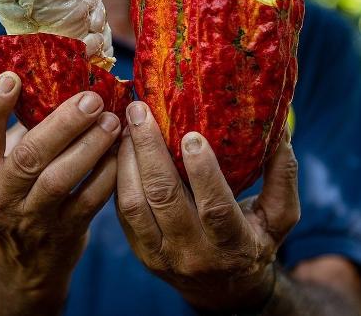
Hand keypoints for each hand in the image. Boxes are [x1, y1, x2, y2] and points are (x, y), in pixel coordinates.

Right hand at [0, 72, 120, 304]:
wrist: (23, 266)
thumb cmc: (17, 199)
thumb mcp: (4, 170)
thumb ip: (23, 135)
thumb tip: (58, 86)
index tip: (14, 77)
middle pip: (30, 156)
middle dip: (64, 123)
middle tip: (92, 99)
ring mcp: (31, 219)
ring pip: (61, 177)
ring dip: (91, 145)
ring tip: (112, 121)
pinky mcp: (64, 232)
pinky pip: (91, 197)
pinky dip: (108, 170)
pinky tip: (120, 150)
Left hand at [116, 102, 299, 312]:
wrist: (221, 289)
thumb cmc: (252, 243)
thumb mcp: (279, 218)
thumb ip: (282, 177)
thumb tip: (280, 134)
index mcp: (232, 245)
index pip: (215, 208)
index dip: (203, 171)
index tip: (191, 134)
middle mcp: (191, 252)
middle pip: (164, 198)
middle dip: (150, 150)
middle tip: (140, 112)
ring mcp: (160, 253)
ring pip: (134, 203)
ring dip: (128, 160)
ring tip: (127, 127)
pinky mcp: (139, 249)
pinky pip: (121, 211)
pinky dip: (119, 177)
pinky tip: (122, 150)